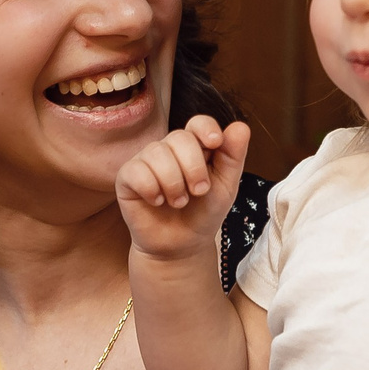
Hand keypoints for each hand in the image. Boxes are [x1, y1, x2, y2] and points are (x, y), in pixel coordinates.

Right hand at [117, 117, 249, 262]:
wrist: (181, 246)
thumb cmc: (203, 213)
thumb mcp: (226, 186)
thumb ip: (233, 156)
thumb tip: (241, 126)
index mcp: (195, 146)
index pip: (198, 123)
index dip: (206, 128)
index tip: (214, 143)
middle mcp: (169, 148)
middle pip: (179, 137)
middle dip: (194, 167)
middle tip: (199, 192)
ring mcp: (146, 160)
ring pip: (157, 153)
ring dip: (173, 183)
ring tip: (179, 202)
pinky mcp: (127, 177)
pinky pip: (136, 170)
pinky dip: (151, 188)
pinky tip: (157, 201)